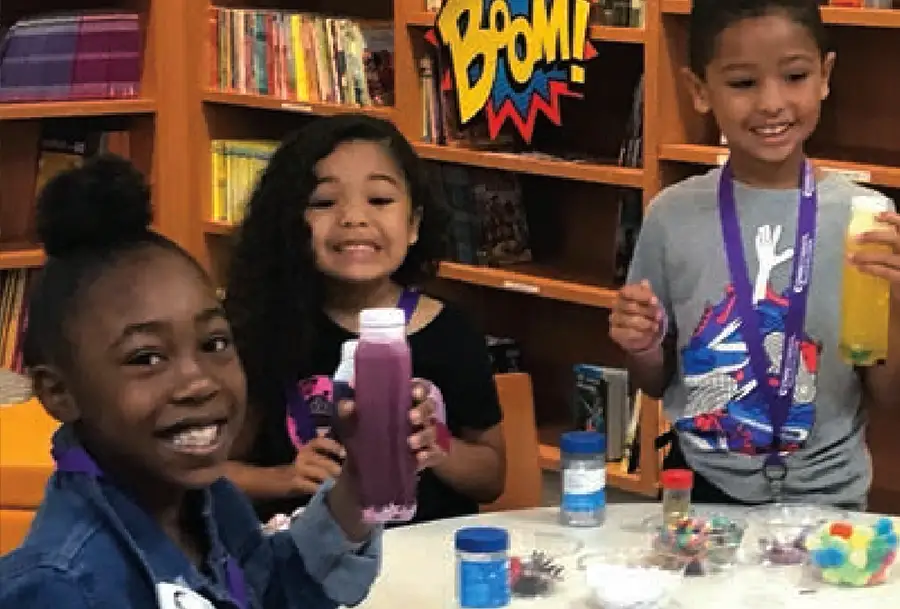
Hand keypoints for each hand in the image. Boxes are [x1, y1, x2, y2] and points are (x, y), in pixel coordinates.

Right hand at [290, 436, 344, 494]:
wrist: (278, 480)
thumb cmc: (301, 469)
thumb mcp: (310, 458)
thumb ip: (324, 454)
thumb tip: (346, 455)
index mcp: (308, 447)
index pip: (320, 441)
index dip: (333, 446)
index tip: (343, 453)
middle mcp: (303, 455)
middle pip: (324, 461)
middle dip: (336, 469)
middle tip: (344, 475)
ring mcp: (298, 469)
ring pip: (321, 474)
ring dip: (331, 480)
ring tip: (337, 485)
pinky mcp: (295, 482)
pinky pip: (313, 486)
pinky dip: (322, 489)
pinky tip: (326, 491)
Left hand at [335, 379, 450, 471]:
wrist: (376, 460)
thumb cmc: (371, 430)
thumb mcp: (359, 420)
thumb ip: (352, 411)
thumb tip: (348, 404)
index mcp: (407, 399)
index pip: (420, 388)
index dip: (420, 389)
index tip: (413, 393)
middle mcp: (421, 413)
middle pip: (429, 406)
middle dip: (422, 411)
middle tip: (411, 418)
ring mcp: (427, 433)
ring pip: (433, 430)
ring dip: (424, 435)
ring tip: (411, 442)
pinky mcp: (429, 452)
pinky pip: (434, 452)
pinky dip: (428, 455)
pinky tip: (419, 458)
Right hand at [609, 280, 665, 354]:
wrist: (643, 334)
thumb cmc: (647, 314)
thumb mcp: (651, 302)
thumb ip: (647, 293)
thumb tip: (645, 283)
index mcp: (624, 294)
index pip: (628, 291)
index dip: (642, 296)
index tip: (655, 301)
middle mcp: (616, 305)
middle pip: (631, 306)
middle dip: (648, 312)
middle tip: (659, 316)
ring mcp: (613, 319)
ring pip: (631, 321)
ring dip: (646, 324)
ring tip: (655, 327)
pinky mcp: (614, 332)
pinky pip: (628, 333)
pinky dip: (641, 334)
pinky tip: (648, 334)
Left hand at [850, 211, 899, 287]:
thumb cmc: (898, 265)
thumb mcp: (897, 250)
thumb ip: (891, 241)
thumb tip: (869, 228)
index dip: (892, 218)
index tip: (877, 216)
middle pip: (894, 239)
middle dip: (874, 237)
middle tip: (856, 238)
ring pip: (886, 257)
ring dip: (865, 257)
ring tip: (850, 256)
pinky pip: (886, 272)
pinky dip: (871, 269)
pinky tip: (860, 268)